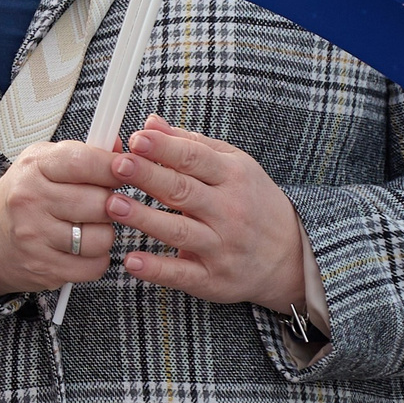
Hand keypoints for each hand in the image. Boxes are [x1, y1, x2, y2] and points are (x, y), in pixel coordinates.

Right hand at [0, 140, 119, 296]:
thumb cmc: (26, 194)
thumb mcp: (46, 162)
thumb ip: (85, 154)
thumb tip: (123, 152)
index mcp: (34, 167)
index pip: (82, 162)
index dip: (112, 167)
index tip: (125, 170)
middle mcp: (31, 200)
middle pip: (98, 202)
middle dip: (112, 203)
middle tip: (104, 202)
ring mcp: (35, 236)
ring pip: (101, 237)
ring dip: (105, 233)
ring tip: (91, 226)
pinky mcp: (44, 267)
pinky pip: (94, 266)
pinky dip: (97, 259)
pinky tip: (84, 249)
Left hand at [106, 115, 306, 311]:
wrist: (290, 255)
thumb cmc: (252, 200)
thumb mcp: (232, 165)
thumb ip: (189, 144)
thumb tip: (150, 123)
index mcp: (232, 177)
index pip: (195, 159)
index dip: (164, 148)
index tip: (136, 139)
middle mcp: (229, 212)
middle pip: (182, 191)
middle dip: (148, 177)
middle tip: (116, 165)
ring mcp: (221, 247)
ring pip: (179, 231)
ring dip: (144, 219)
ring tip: (113, 205)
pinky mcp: (212, 279)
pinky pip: (181, 273)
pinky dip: (156, 269)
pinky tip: (131, 260)